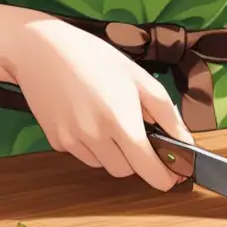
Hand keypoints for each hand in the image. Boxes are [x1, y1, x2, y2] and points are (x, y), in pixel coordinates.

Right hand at [3, 17, 193, 191]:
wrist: (42, 48)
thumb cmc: (94, 56)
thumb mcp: (138, 76)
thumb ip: (166, 113)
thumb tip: (185, 142)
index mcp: (121, 121)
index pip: (149, 170)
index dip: (165, 178)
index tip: (172, 176)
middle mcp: (96, 137)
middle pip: (126, 170)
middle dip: (135, 157)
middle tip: (133, 129)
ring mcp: (73, 142)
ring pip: (103, 164)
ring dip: (111, 151)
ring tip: (104, 115)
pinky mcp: (56, 141)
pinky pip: (81, 154)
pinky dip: (89, 144)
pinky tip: (83, 114)